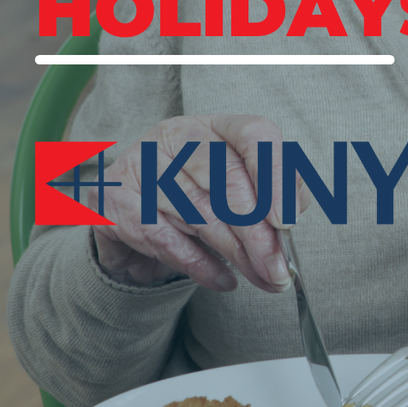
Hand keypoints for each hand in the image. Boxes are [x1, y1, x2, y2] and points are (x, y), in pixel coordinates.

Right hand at [90, 115, 301, 292]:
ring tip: (263, 278)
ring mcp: (139, 164)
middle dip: (259, 234)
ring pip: (199, 214)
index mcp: (215, 126)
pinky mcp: (114, 200)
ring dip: (236, 255)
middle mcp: (175, 136)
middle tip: (279, 270)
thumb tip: (293, 213)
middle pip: (227, 182)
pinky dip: (199, 265)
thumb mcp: (239, 187)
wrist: (130, 217)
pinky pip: (165, 238)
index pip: (254, 135)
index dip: (275, 177)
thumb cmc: (197, 197)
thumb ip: (274, 192)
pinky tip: (224, 280)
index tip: (288, 221)